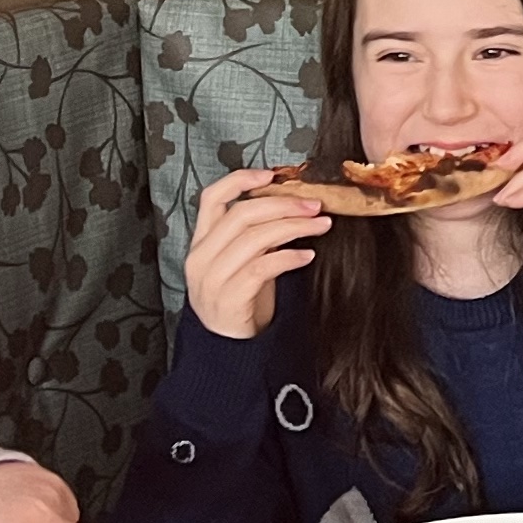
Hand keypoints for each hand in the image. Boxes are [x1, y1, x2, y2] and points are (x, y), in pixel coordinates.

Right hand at [184, 165, 332, 339]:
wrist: (228, 348)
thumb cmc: (241, 298)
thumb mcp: (241, 261)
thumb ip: (254, 233)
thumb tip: (292, 203)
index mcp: (202, 242)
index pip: (212, 198)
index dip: (241, 180)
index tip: (272, 174)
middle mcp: (201, 257)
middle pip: (242, 214)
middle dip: (284, 204)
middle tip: (315, 205)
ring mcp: (212, 279)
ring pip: (255, 238)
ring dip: (294, 227)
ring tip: (321, 226)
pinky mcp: (229, 299)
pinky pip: (262, 268)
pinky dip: (289, 257)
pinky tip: (307, 255)